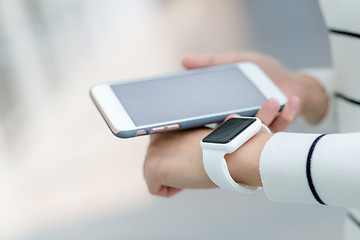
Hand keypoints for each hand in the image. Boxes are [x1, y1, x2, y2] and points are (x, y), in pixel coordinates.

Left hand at [143, 115, 271, 196]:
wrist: (224, 154)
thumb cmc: (218, 149)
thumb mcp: (198, 138)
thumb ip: (184, 142)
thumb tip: (185, 154)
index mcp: (167, 127)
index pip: (161, 150)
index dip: (176, 159)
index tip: (189, 161)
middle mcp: (155, 137)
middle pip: (156, 164)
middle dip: (172, 170)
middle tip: (192, 168)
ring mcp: (151, 152)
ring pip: (153, 177)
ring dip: (171, 179)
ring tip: (190, 172)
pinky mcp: (152, 168)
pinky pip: (155, 189)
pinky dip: (171, 190)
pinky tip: (185, 180)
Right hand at [182, 52, 327, 129]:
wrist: (289, 80)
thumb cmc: (261, 72)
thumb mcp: (236, 61)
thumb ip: (212, 62)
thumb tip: (184, 60)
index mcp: (224, 110)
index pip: (208, 119)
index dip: (202, 120)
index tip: (199, 115)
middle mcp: (240, 122)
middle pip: (231, 130)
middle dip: (232, 125)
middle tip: (232, 115)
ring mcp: (259, 126)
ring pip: (256, 130)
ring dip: (264, 116)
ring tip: (272, 101)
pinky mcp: (278, 125)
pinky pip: (281, 125)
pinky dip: (287, 113)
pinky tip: (290, 100)